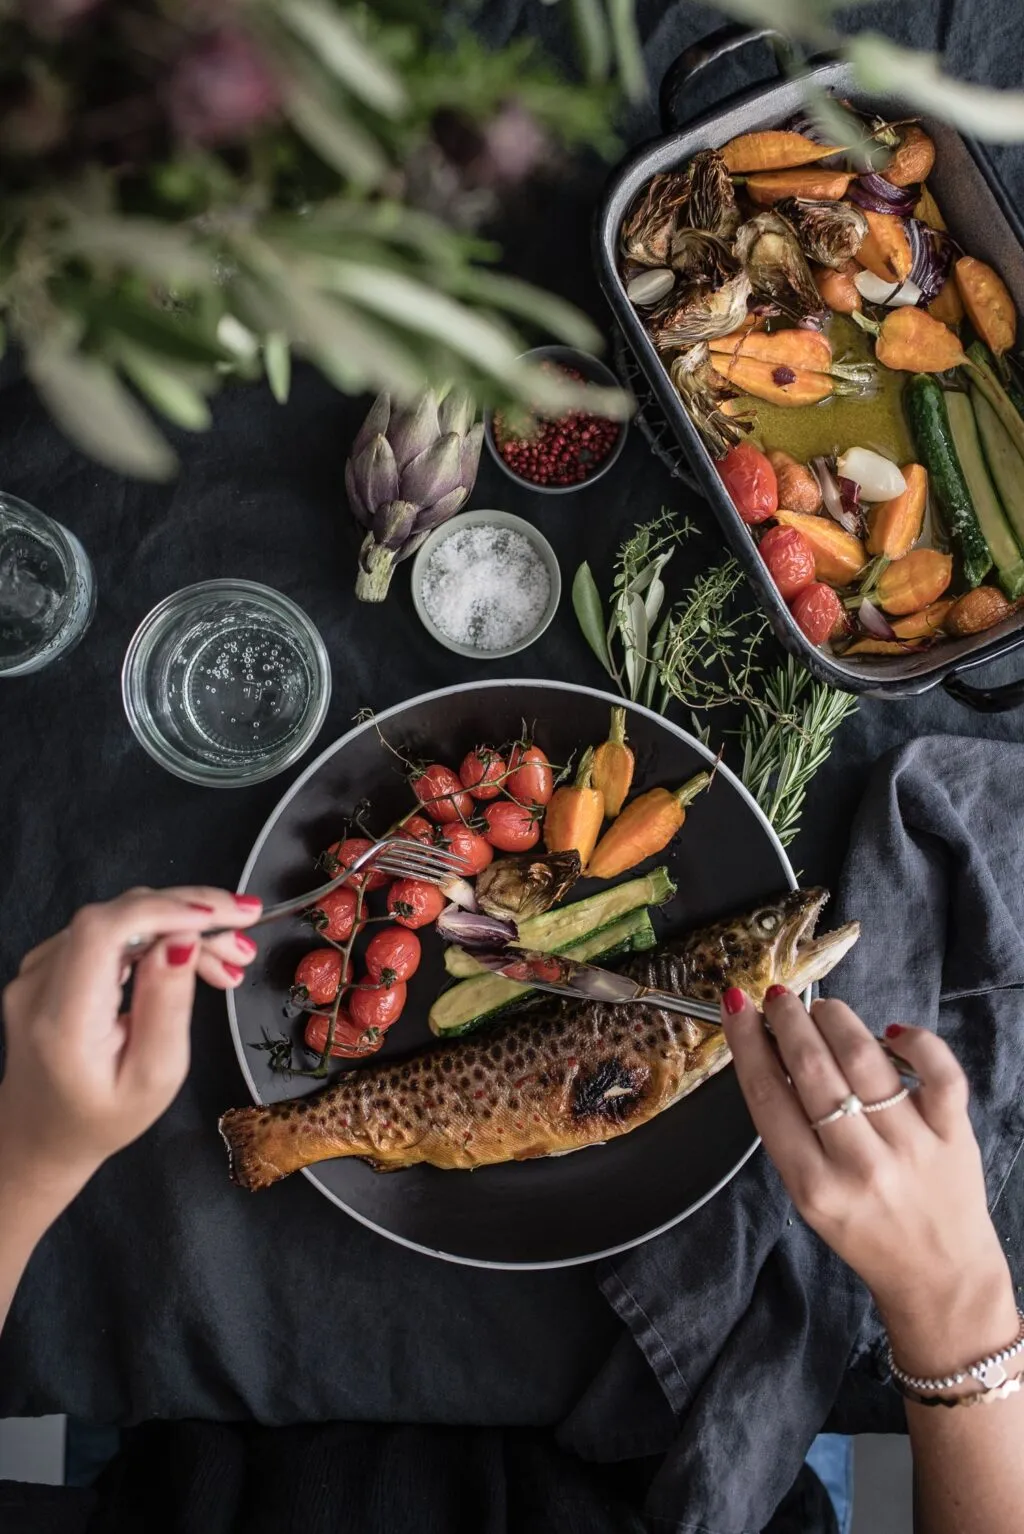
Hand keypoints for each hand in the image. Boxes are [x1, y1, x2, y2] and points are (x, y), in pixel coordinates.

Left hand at [0, 887, 261, 1206]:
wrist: (44, 1132)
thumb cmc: (104, 1117)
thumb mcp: (155, 1077)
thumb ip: (167, 1006)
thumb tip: (183, 939)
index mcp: (63, 1022)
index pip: (104, 932)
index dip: (164, 911)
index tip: (221, 918)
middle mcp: (39, 985)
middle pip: (117, 916)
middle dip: (189, 915)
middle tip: (244, 942)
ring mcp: (37, 970)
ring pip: (120, 919)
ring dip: (180, 926)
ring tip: (230, 959)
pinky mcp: (47, 964)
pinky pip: (109, 932)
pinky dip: (156, 935)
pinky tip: (194, 956)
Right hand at [722, 987, 1017, 1380]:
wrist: (938, 1277)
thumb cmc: (864, 1234)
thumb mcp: (809, 1196)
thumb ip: (790, 1132)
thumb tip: (772, 1052)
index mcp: (813, 1184)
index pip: (768, 1095)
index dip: (747, 1042)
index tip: (737, 1006)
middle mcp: (860, 1163)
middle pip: (813, 1069)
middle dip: (789, 1020)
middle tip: (778, 997)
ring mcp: (911, 1146)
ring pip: (866, 1060)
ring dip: (836, 1020)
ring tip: (822, 1009)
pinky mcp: (954, 1134)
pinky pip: (938, 1072)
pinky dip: (916, 1041)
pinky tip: (892, 1032)